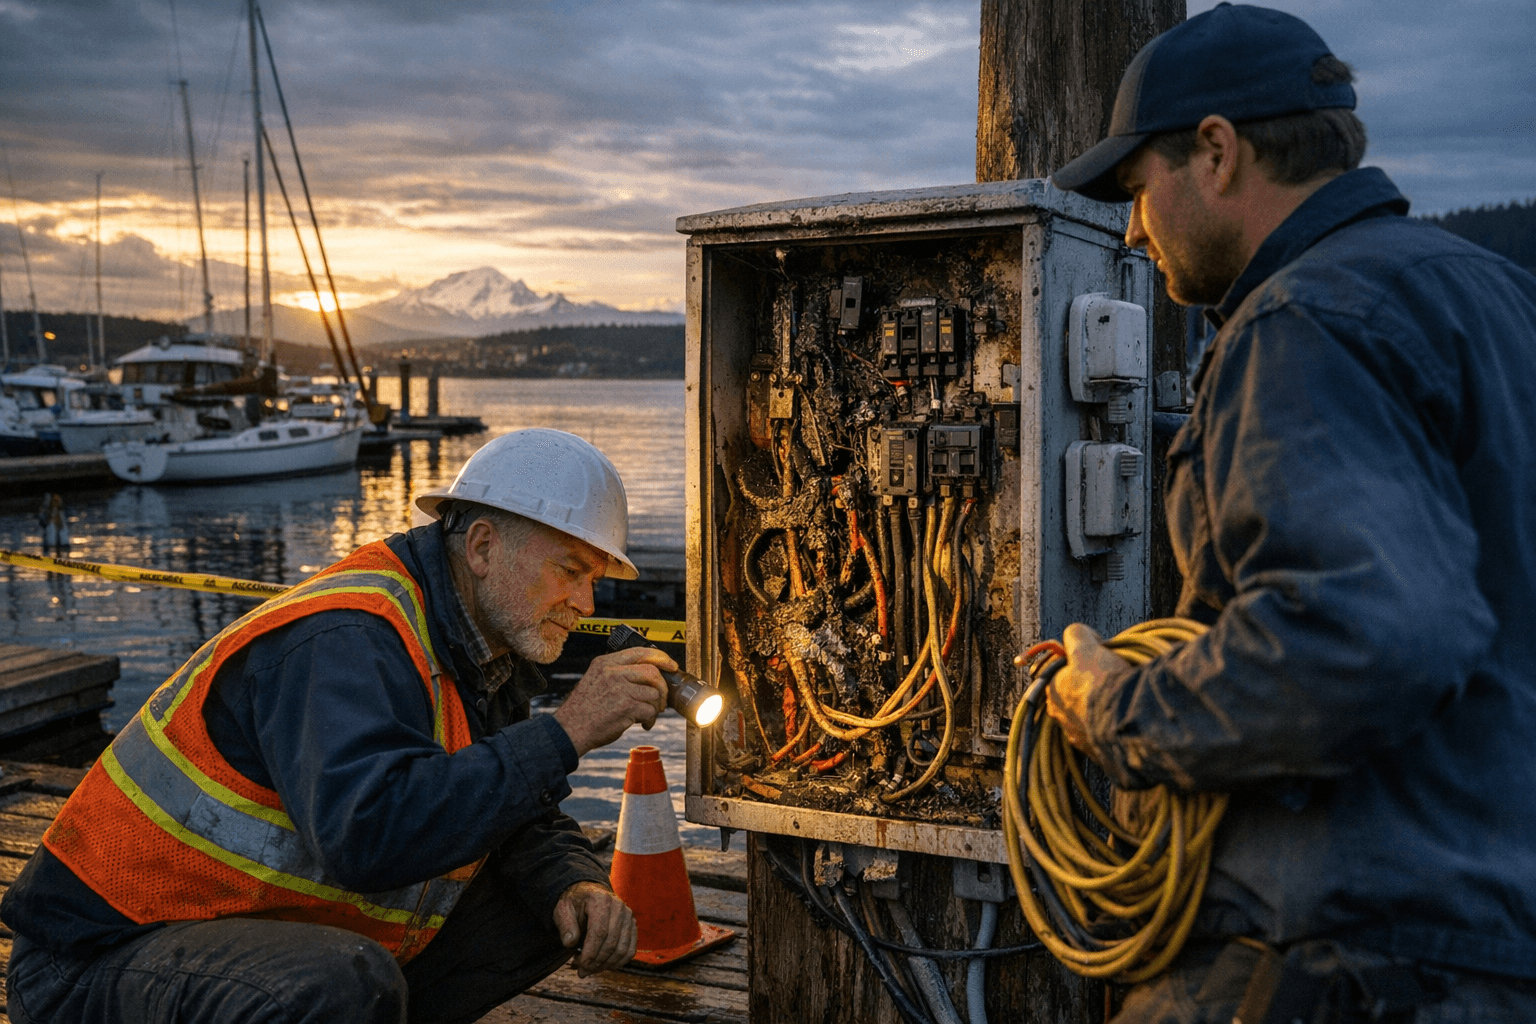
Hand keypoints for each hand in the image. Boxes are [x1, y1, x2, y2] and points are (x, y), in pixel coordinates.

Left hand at [552, 881, 635, 976]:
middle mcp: (618, 906)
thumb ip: (565, 925)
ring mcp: (628, 916)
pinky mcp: (632, 925)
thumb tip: (570, 943)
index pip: (599, 932)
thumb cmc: (575, 903)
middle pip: (611, 943)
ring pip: (622, 949)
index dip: (590, 953)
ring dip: (606, 965)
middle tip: (582, 971)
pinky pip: (630, 950)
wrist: (589, 893)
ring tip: (590, 969)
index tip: (580, 965)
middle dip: (596, 962)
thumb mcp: (563, 909)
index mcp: (600, 900)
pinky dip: (618, 962)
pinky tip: (604, 966)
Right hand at [554, 647, 672, 755]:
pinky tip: (642, 723)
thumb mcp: (596, 681)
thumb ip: (618, 674)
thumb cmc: (584, 710)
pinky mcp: (626, 706)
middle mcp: (612, 671)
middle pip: (652, 672)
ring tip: (646, 716)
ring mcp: (619, 688)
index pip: (640, 652)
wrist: (570, 730)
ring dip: (655, 707)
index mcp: (605, 663)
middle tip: (660, 701)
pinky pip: (650, 710)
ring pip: (654, 693)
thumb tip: (649, 677)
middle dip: (662, 688)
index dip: (660, 658)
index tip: (671, 666)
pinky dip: (650, 719)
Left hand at [1022, 623, 1123, 750]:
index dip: (1081, 662)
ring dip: (1105, 707)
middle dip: (1093, 686)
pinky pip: (1106, 735)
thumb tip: (1077, 633)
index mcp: (1052, 692)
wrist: (1127, 720)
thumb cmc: (1101, 681)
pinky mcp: (1099, 754)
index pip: (1061, 673)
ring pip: (1092, 716)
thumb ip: (1076, 634)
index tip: (1099, 659)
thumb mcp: (1085, 646)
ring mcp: (1080, 738)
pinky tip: (1128, 717)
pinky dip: (1115, 726)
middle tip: (1114, 677)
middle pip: (1077, 695)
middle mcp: (1061, 718)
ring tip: (1124, 698)